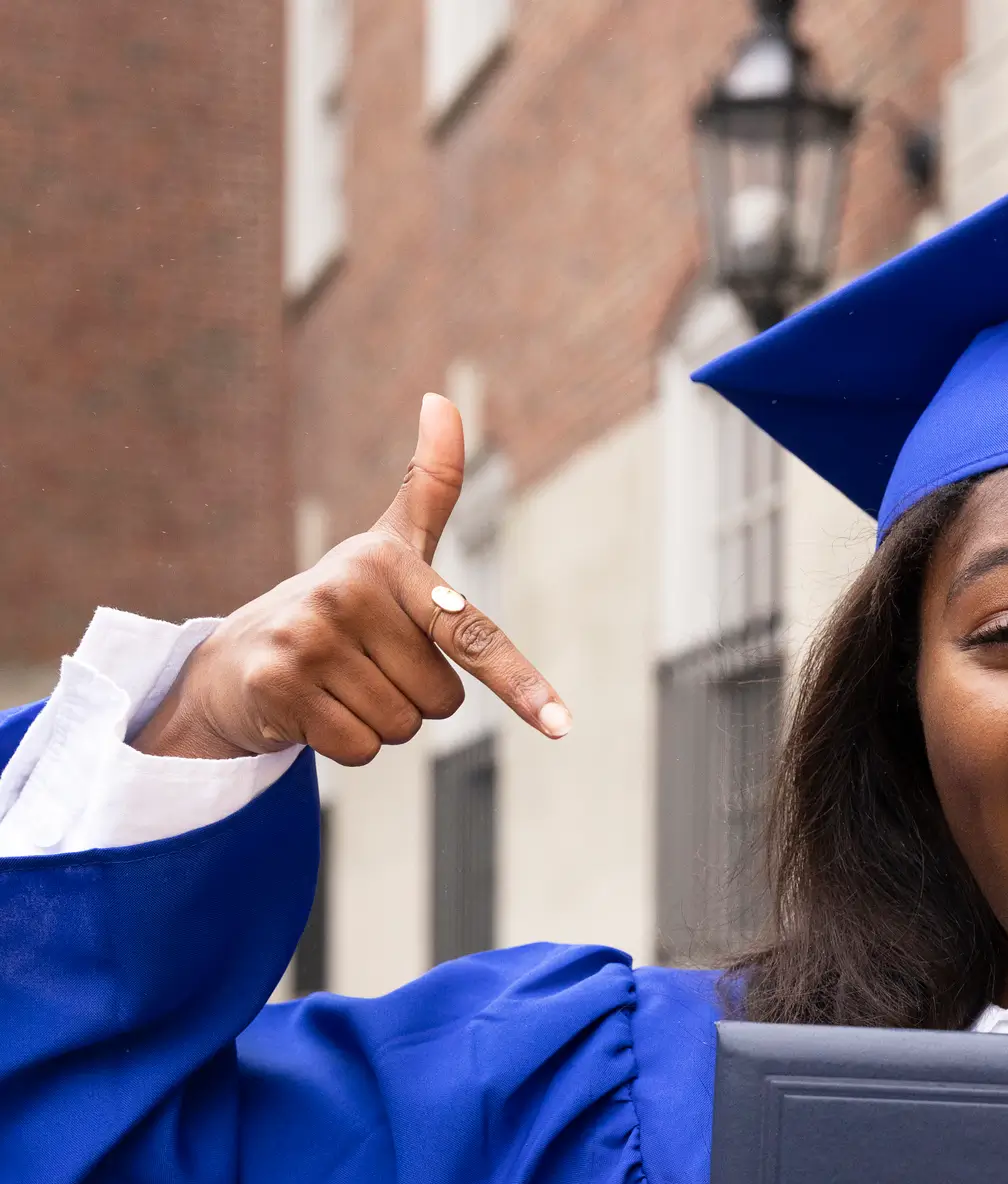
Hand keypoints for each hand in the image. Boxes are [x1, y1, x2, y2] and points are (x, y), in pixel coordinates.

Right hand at [134, 394, 569, 763]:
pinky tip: (312, 707)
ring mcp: (309, 638)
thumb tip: (444, 400)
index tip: (560, 725)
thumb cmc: (338, 603)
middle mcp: (346, 593)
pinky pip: (361, 750)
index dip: (519, 682)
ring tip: (339, 684)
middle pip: (441, 702)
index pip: (470, 633)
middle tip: (367, 666)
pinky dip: (345, 744)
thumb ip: (429, 484)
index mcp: (387, 564)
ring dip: (378, 722)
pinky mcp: (279, 685)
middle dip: (413, 698)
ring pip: (402, 728)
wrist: (238, 654)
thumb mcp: (389, 545)